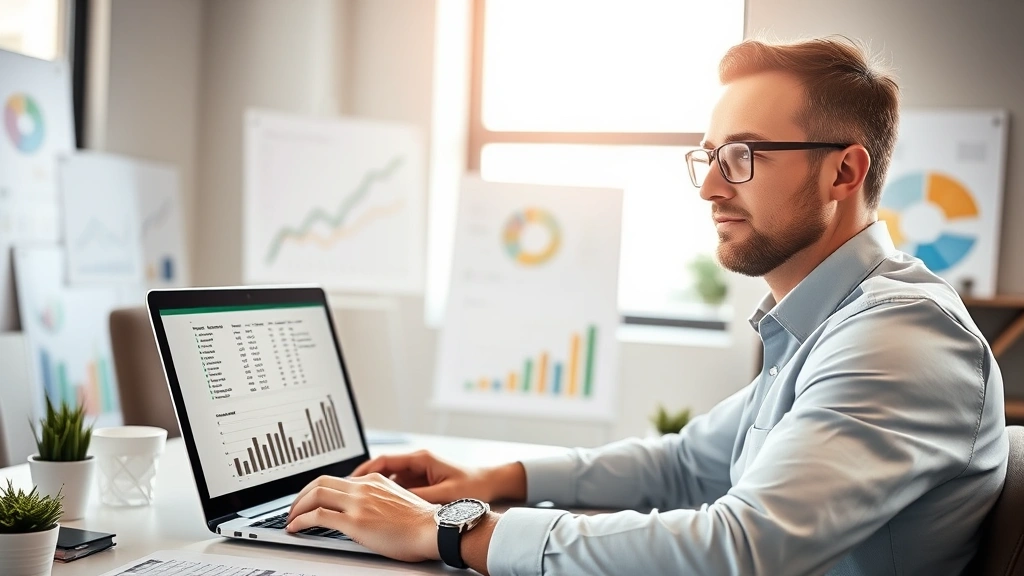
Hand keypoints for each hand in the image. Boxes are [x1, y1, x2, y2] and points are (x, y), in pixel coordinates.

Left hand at [285, 473, 439, 561]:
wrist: (434, 529)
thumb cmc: (421, 523)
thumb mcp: (397, 501)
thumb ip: (378, 500)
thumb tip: (364, 511)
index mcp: (373, 481)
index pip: (336, 479)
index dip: (316, 489)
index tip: (309, 500)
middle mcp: (364, 487)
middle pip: (320, 482)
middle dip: (300, 496)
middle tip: (294, 509)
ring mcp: (358, 503)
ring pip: (315, 495)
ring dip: (297, 507)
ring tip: (291, 519)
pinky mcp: (355, 521)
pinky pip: (318, 516)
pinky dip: (302, 521)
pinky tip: (296, 528)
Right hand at [350, 450, 525, 503]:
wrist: (491, 484)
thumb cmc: (472, 485)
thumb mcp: (445, 494)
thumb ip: (420, 497)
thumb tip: (397, 503)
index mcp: (420, 459)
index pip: (383, 460)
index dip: (363, 470)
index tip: (350, 480)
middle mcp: (417, 463)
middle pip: (381, 470)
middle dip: (363, 482)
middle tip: (348, 495)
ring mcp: (418, 473)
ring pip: (388, 481)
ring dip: (375, 491)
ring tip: (360, 505)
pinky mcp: (421, 483)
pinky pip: (398, 488)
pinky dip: (388, 497)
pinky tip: (381, 510)